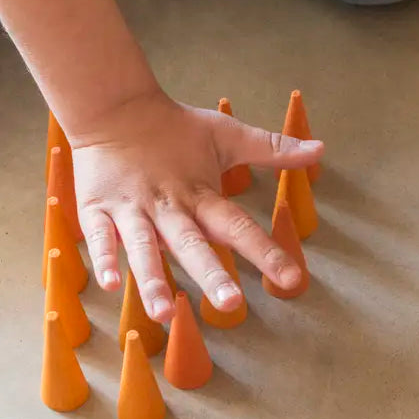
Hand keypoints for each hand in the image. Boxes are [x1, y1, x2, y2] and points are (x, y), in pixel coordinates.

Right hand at [70, 89, 323, 321]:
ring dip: (153, 279)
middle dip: (211, 274)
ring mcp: (132, 209)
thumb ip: (272, 150)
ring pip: (143, 248)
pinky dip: (104, 258)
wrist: (112, 104)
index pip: (239, 226)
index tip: (292, 279)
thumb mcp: (227, 136)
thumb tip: (321, 149)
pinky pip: (99, 236)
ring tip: (163, 313)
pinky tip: (111, 284)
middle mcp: (169, 207)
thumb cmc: (173, 128)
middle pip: (192, 243)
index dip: (266, 253)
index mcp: (201, 195)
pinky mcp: (97, 208)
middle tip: (231, 304)